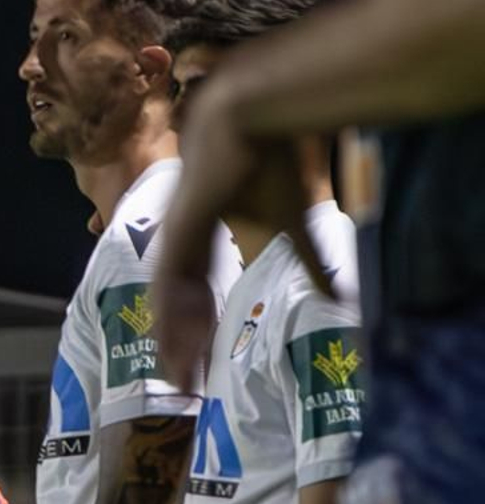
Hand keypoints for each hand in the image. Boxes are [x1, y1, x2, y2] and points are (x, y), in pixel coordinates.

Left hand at [154, 80, 330, 394]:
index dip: (196, 332)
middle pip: (175, 309)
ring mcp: (173, 240)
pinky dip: (168, 317)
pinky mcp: (177, 232)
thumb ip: (309, 263)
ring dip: (170, 343)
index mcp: (200, 242)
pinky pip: (166, 284)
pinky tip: (168, 343)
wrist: (249, 117)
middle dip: (179, 348)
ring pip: (164, 305)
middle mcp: (180, 245)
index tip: (200, 366)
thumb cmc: (269, 163)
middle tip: (183, 387)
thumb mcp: (293, 225)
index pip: (194, 298)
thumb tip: (340, 296)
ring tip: (175, 380)